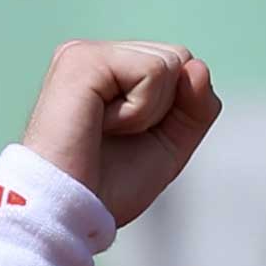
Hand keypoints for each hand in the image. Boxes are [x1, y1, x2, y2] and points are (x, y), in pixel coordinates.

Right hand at [23, 40, 220, 225]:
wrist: (68, 212)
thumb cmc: (108, 185)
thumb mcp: (171, 145)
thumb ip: (197, 106)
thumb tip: (197, 65)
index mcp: (111, 70)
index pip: (182, 66)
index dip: (175, 111)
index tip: (132, 139)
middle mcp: (97, 54)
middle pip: (180, 59)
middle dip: (165, 110)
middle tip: (117, 137)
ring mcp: (86, 53)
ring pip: (171, 63)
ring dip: (149, 113)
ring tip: (105, 131)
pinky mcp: (82, 59)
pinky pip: (154, 71)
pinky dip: (140, 111)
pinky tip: (101, 125)